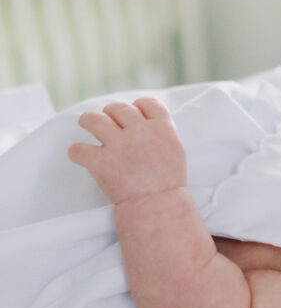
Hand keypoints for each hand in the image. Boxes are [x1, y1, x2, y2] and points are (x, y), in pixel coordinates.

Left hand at [68, 98, 186, 204]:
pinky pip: (78, 149)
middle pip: (119, 109)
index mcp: (161, 127)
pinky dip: (77, 152)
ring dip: (88, 120)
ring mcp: (119, 145)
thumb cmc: (168, 181)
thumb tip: (145, 120)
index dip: (137, 107)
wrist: (158, 205)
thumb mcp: (176, 149)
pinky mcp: (101, 162)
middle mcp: (139, 131)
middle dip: (111, 114)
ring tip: (87, 124)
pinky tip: (82, 156)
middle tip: (108, 123)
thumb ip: (161, 131)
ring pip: (93, 119)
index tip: (133, 114)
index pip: (146, 103)